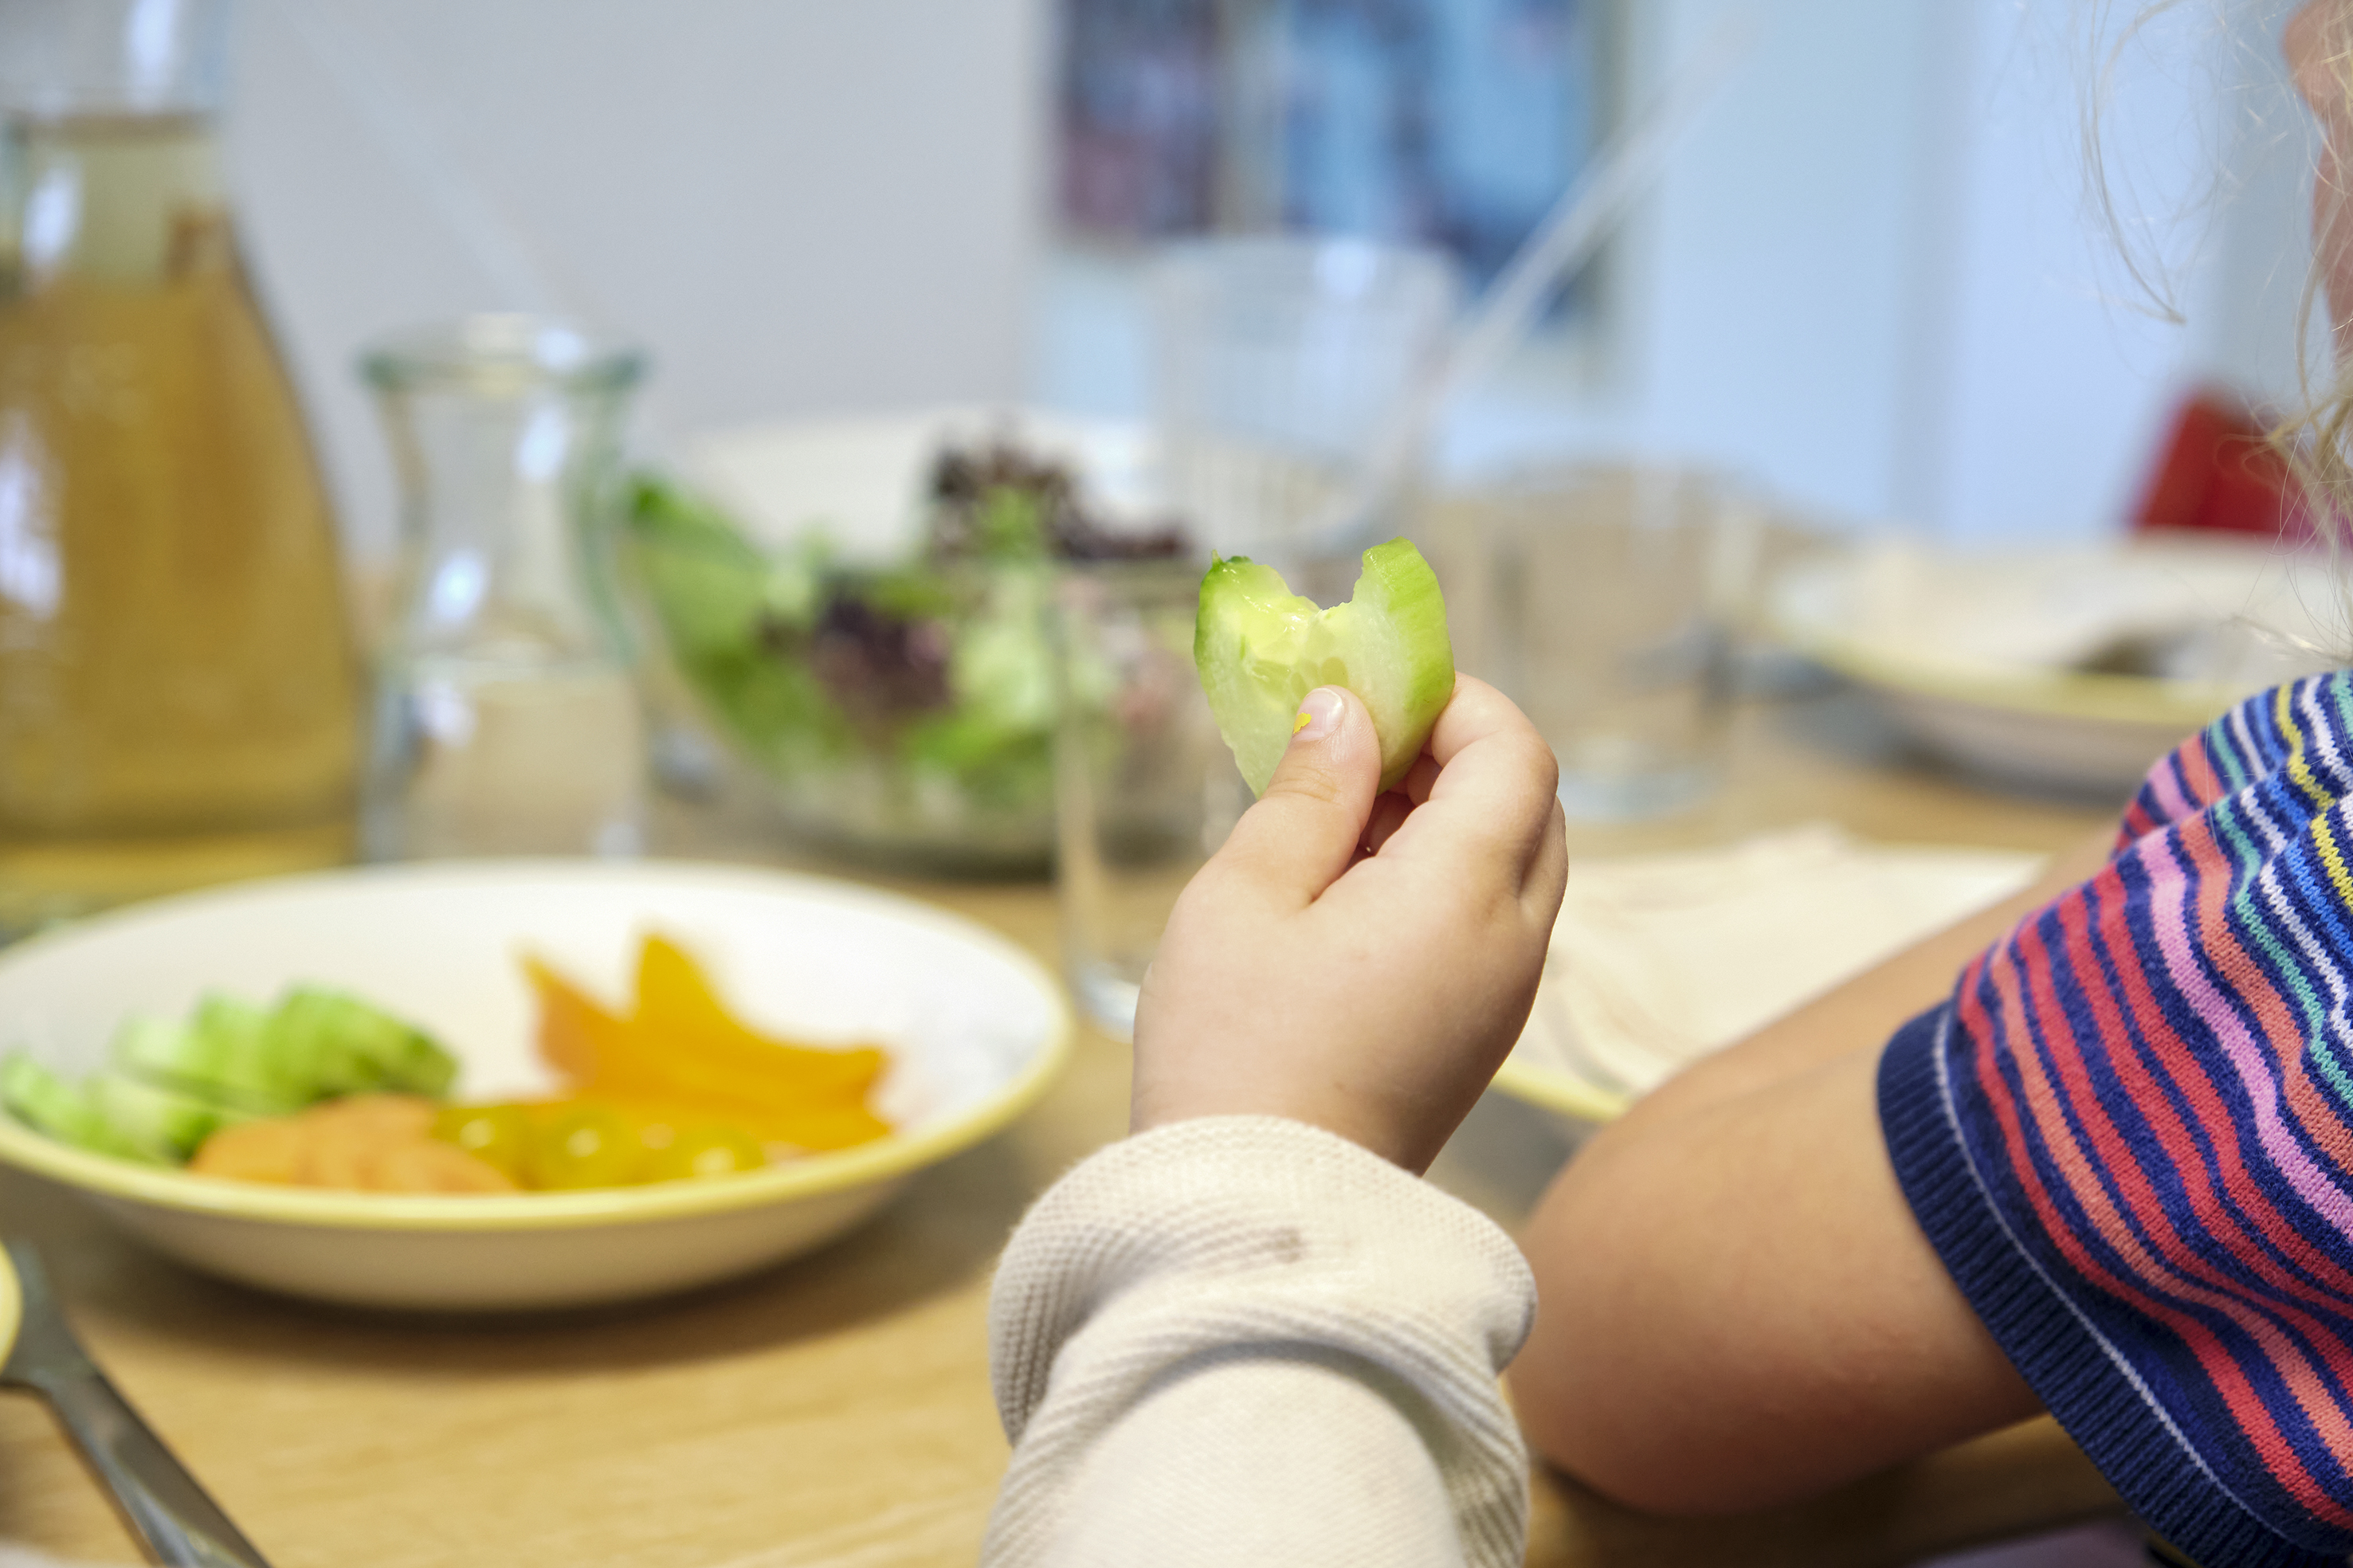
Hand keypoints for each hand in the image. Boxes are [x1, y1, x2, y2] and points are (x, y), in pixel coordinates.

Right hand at [1131, 674, 1567, 1172]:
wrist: (1260, 1217)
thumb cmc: (1235, 1053)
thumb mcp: (1246, 896)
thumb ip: (1308, 791)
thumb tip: (1346, 713)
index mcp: (1465, 897)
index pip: (1515, 753)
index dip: (1455, 699)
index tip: (1373, 685)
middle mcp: (1513, 945)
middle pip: (1530, 804)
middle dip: (1454, 752)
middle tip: (1350, 743)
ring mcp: (1505, 999)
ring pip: (1516, 864)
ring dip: (1445, 816)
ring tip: (1333, 817)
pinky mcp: (1480, 1038)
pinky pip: (1491, 923)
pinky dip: (1441, 878)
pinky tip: (1346, 889)